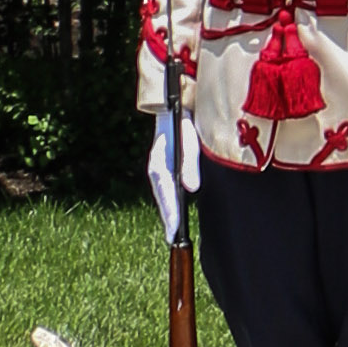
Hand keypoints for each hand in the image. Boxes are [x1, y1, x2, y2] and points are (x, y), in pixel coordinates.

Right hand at [147, 118, 191, 244]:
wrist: (174, 108)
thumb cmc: (183, 123)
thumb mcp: (189, 140)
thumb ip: (190, 164)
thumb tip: (191, 189)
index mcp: (159, 162)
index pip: (165, 192)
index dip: (170, 210)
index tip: (174, 227)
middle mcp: (156, 168)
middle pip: (162, 197)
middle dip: (168, 218)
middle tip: (172, 238)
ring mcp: (158, 169)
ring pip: (162, 195)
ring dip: (168, 213)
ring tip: (173, 233)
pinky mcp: (164, 168)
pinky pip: (165, 190)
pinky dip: (169, 203)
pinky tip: (175, 215)